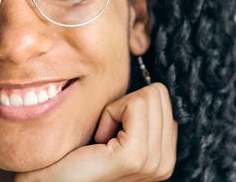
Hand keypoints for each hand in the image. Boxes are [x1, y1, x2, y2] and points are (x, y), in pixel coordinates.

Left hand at [16, 83, 177, 181]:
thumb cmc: (70, 155)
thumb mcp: (112, 128)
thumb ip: (134, 112)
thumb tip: (146, 72)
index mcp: (165, 155)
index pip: (162, 98)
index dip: (128, 106)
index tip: (108, 134)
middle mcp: (165, 163)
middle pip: (158, 93)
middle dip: (124, 105)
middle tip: (102, 138)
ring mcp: (153, 162)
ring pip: (149, 95)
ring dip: (115, 111)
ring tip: (100, 142)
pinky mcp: (135, 156)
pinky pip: (135, 104)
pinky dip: (110, 114)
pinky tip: (97, 141)